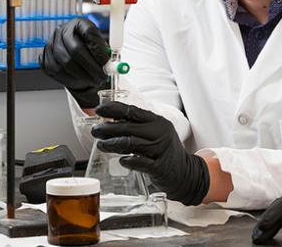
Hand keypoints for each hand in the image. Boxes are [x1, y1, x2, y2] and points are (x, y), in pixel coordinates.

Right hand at [40, 18, 108, 107]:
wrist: (74, 56)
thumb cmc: (89, 49)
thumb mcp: (101, 46)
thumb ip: (106, 53)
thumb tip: (112, 66)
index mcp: (79, 23)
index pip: (89, 32)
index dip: (98, 49)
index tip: (107, 63)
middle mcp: (62, 30)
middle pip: (76, 49)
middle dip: (91, 67)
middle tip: (102, 77)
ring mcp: (51, 43)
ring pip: (65, 63)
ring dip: (82, 75)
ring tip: (94, 80)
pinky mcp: (44, 57)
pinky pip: (56, 70)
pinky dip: (70, 79)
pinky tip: (80, 80)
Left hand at [92, 101, 210, 204]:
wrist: (186, 172)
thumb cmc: (165, 152)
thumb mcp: (156, 134)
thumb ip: (138, 128)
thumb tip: (111, 122)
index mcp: (159, 122)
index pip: (133, 111)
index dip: (114, 109)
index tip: (99, 110)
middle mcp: (160, 133)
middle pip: (129, 127)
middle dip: (108, 128)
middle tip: (95, 131)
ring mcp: (161, 150)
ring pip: (132, 143)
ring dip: (113, 144)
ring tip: (101, 144)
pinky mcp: (159, 167)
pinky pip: (140, 162)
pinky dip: (129, 161)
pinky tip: (121, 160)